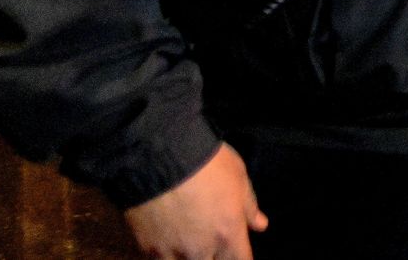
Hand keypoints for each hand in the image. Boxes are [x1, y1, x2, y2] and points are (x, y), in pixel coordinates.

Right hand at [122, 142, 267, 259]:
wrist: (159, 158)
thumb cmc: (207, 163)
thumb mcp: (238, 177)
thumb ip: (249, 206)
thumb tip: (260, 225)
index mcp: (229, 233)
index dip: (239, 258)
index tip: (234, 251)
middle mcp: (202, 249)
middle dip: (212, 257)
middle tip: (208, 243)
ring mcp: (172, 252)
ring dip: (187, 257)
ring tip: (186, 242)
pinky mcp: (146, 249)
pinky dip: (165, 255)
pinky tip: (166, 244)